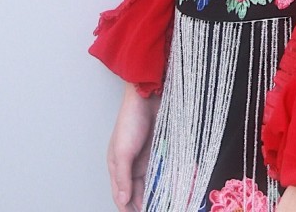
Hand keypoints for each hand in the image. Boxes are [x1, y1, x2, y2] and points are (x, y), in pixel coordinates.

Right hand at [107, 82, 159, 211]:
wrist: (148, 95)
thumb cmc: (130, 120)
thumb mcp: (122, 151)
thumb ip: (123, 177)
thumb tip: (123, 200)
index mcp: (118, 166)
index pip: (122, 195)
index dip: (129, 208)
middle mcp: (133, 165)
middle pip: (139, 191)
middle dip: (146, 203)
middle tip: (158, 210)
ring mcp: (147, 158)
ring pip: (153, 182)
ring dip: (159, 193)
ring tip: (169, 203)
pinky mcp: (160, 150)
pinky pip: (165, 169)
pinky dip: (170, 178)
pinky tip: (176, 186)